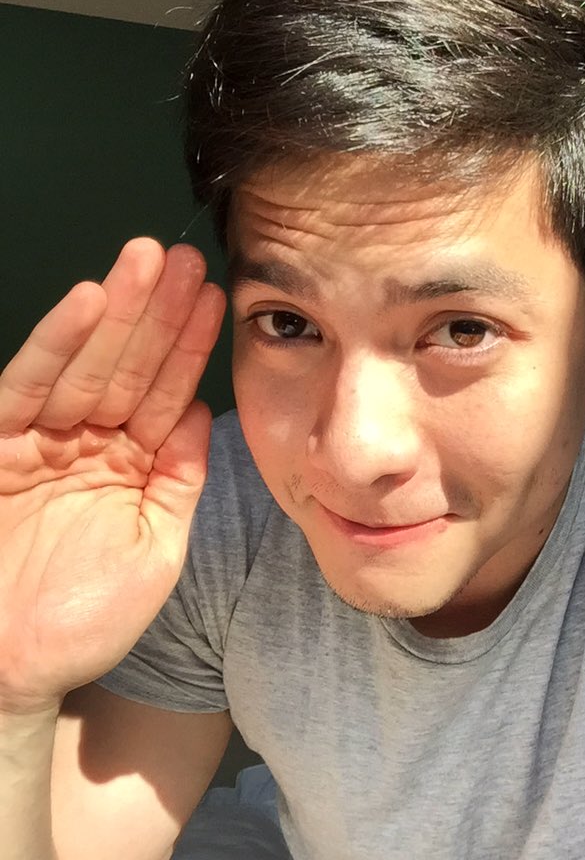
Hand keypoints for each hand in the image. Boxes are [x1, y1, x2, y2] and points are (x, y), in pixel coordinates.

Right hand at [0, 239, 225, 714]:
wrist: (16, 672)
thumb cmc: (87, 621)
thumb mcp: (157, 547)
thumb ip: (180, 479)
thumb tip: (206, 414)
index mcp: (133, 464)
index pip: (169, 392)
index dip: (191, 346)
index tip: (218, 297)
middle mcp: (90, 443)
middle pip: (131, 365)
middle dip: (159, 312)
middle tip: (186, 258)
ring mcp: (45, 442)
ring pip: (87, 364)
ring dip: (118, 312)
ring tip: (148, 261)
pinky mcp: (1, 446)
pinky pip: (28, 387)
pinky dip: (57, 345)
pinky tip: (87, 302)